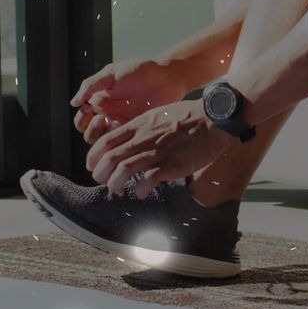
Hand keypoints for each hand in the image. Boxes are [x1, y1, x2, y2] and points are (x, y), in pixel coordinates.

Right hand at [71, 57, 193, 144]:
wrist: (167, 75)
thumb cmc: (140, 70)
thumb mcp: (112, 73)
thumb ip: (91, 85)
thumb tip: (74, 102)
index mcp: (100, 102)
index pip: (82, 119)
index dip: (81, 118)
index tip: (87, 110)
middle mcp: (109, 116)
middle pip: (91, 134)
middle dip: (92, 129)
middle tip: (102, 118)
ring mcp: (123, 125)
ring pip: (106, 142)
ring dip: (104, 136)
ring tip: (112, 122)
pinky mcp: (137, 130)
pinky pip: (124, 142)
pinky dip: (120, 139)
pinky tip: (124, 127)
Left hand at [87, 99, 233, 197]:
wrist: (213, 117)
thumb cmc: (188, 116)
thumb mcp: (157, 115)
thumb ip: (142, 129)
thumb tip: (130, 143)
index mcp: (139, 126)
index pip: (106, 141)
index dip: (94, 157)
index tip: (93, 166)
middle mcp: (144, 138)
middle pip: (110, 157)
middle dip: (100, 173)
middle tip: (102, 182)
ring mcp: (158, 151)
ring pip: (124, 168)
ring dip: (116, 183)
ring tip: (117, 190)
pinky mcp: (173, 164)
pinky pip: (149, 178)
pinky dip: (140, 189)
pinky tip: (141, 193)